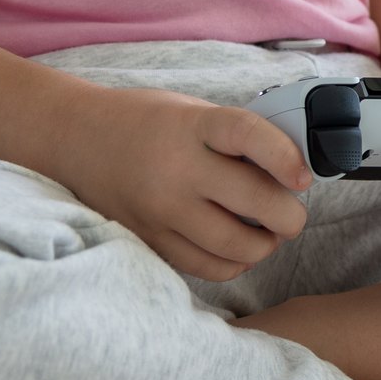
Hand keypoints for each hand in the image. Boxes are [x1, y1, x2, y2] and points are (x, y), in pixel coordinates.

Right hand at [58, 87, 311, 281]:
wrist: (76, 140)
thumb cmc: (146, 122)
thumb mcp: (192, 112)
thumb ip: (236, 136)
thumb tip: (294, 166)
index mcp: (191, 126)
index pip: (247, 135)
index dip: (284, 157)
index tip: (304, 176)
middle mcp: (176, 169)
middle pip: (255, 202)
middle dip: (290, 215)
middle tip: (293, 213)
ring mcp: (161, 210)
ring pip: (236, 245)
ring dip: (266, 244)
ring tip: (269, 233)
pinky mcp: (150, 240)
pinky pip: (208, 267)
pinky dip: (234, 263)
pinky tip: (238, 248)